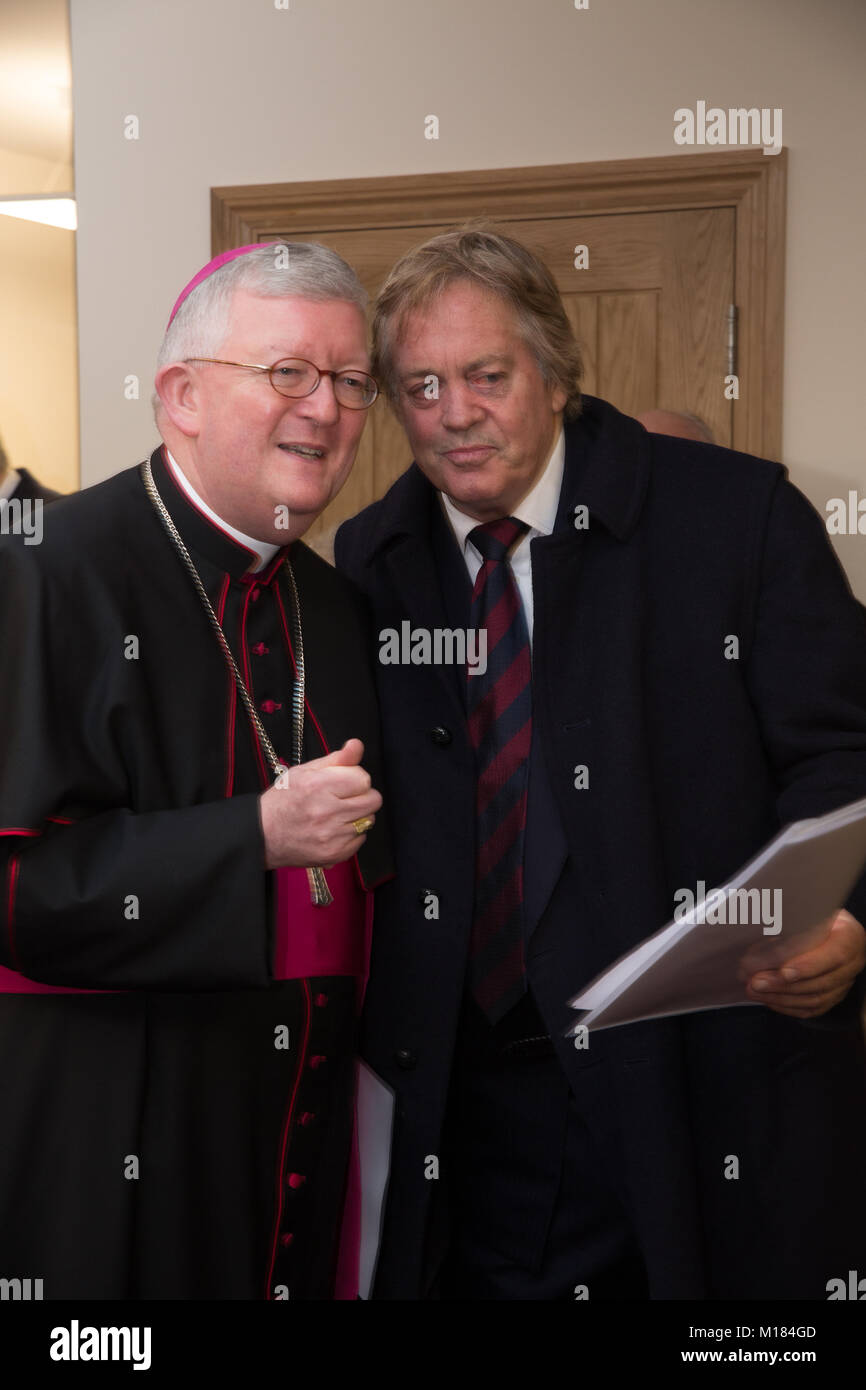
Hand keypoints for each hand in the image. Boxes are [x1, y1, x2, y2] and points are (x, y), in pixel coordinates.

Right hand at [258, 738, 381, 869]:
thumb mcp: (304, 771)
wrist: (263, 834)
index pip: (363, 779)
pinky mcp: (335, 853)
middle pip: (373, 800)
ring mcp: (331, 835)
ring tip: (336, 813)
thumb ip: (336, 759)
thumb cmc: (283, 800)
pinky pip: (361, 839)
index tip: (344, 782)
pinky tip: (334, 829)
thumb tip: (357, 745)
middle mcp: (326, 811)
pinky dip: (351, 834)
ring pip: (369, 820)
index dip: (355, 778)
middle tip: (344, 797)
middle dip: (362, 795)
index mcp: (318, 786)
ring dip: (357, 815)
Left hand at [745, 909, 865, 1017]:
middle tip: (756, 981)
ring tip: (754, 991)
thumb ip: (786, 930)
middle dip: (784, 985)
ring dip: (780, 997)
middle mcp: (853, 962)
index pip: (835, 955)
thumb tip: (755, 951)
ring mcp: (845, 982)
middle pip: (821, 981)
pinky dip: (786, 1006)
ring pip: (815, 999)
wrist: (824, 926)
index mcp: (850, 936)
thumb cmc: (811, 915)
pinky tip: (766, 999)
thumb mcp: (802, 914)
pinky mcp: (833, 996)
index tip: (783, 971)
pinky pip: (811, 1008)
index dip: (809, 966)